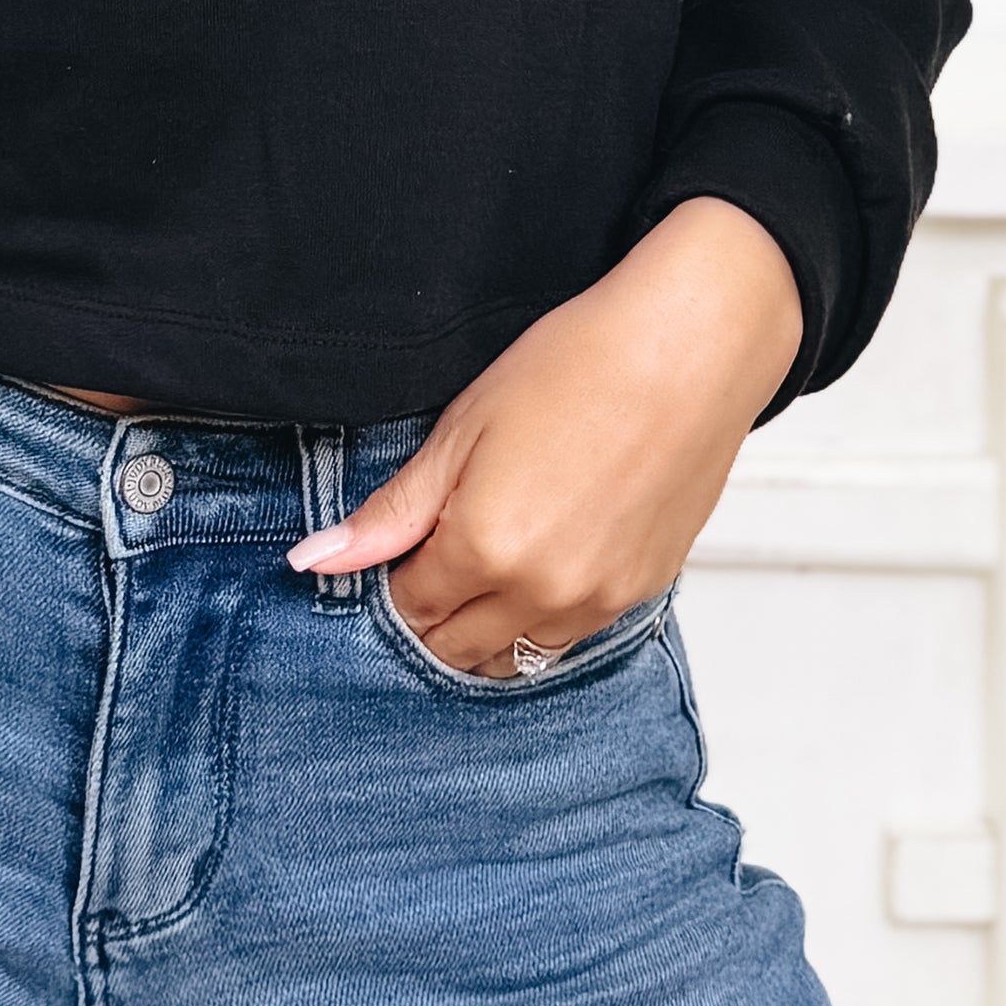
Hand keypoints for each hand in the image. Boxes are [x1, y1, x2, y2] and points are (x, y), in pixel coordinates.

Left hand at [287, 196, 803, 677]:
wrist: (689, 349)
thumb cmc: (578, 366)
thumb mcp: (464, 428)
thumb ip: (393, 512)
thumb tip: (316, 561)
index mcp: (485, 548)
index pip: (409, 607)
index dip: (397, 573)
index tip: (408, 536)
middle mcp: (541, 592)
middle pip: (456, 647)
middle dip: (433, 611)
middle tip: (440, 548)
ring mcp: (597, 601)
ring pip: (513, 657)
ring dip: (485, 626)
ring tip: (491, 556)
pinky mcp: (639, 593)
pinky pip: (568, 640)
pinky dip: (539, 620)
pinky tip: (542, 559)